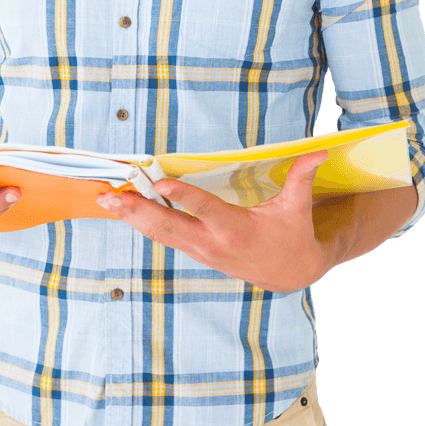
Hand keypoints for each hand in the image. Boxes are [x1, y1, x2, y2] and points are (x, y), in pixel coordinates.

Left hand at [96, 150, 330, 291]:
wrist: (289, 274)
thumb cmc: (292, 236)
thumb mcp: (297, 208)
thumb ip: (301, 177)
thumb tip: (318, 151)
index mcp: (235, 229)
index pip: (204, 209)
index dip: (182, 195)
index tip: (159, 181)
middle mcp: (211, 243)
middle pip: (168, 225)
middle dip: (136, 210)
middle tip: (111, 195)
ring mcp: (200, 250)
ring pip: (159, 233)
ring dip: (131, 217)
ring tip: (105, 200)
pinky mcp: (194, 251)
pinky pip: (163, 236)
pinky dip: (142, 223)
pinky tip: (124, 210)